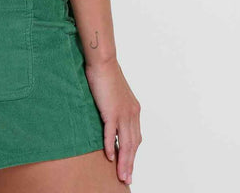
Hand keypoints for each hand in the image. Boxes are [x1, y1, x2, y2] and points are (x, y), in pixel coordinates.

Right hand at [84, 58, 141, 185]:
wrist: (104, 61)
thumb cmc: (106, 75)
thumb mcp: (114, 95)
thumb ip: (115, 108)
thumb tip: (110, 120)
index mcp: (134, 110)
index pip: (135, 138)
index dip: (133, 154)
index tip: (130, 166)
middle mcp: (132, 113)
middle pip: (133, 144)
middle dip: (130, 163)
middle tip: (127, 178)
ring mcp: (123, 112)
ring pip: (125, 143)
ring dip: (124, 161)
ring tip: (121, 175)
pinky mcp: (111, 110)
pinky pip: (111, 132)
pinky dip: (110, 146)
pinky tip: (109, 157)